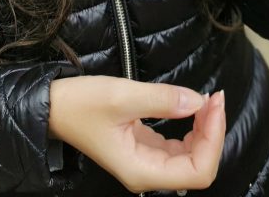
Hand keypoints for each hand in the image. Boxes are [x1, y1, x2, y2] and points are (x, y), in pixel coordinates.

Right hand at [49, 76, 225, 192]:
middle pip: (197, 167)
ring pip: (190, 157)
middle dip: (212, 133)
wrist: (53, 107)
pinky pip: (177, 147)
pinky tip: (192, 106)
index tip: (213, 103)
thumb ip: (162, 99)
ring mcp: (145, 162)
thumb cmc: (82, 104)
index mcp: (141, 170)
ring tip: (208, 99)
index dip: (214, 139)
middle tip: (215, 97)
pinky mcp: (143, 149)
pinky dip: (191, 128)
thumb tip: (197, 101)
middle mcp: (146, 173)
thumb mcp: (121, 96)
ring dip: (205, 130)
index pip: (197, 172)